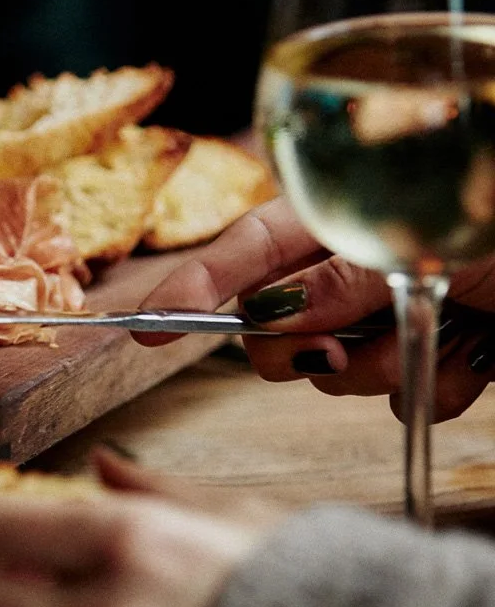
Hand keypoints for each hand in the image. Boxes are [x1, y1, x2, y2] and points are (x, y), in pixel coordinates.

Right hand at [135, 197, 494, 420]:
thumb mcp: (426, 230)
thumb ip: (343, 272)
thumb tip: (268, 311)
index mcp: (343, 208)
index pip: (248, 247)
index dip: (194, 286)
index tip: (144, 328)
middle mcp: (360, 261)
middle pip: (278, 325)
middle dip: (309, 346)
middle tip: (342, 345)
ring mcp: (399, 309)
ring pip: (343, 371)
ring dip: (393, 363)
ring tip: (460, 326)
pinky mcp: (441, 354)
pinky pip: (406, 398)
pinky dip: (442, 385)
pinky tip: (484, 353)